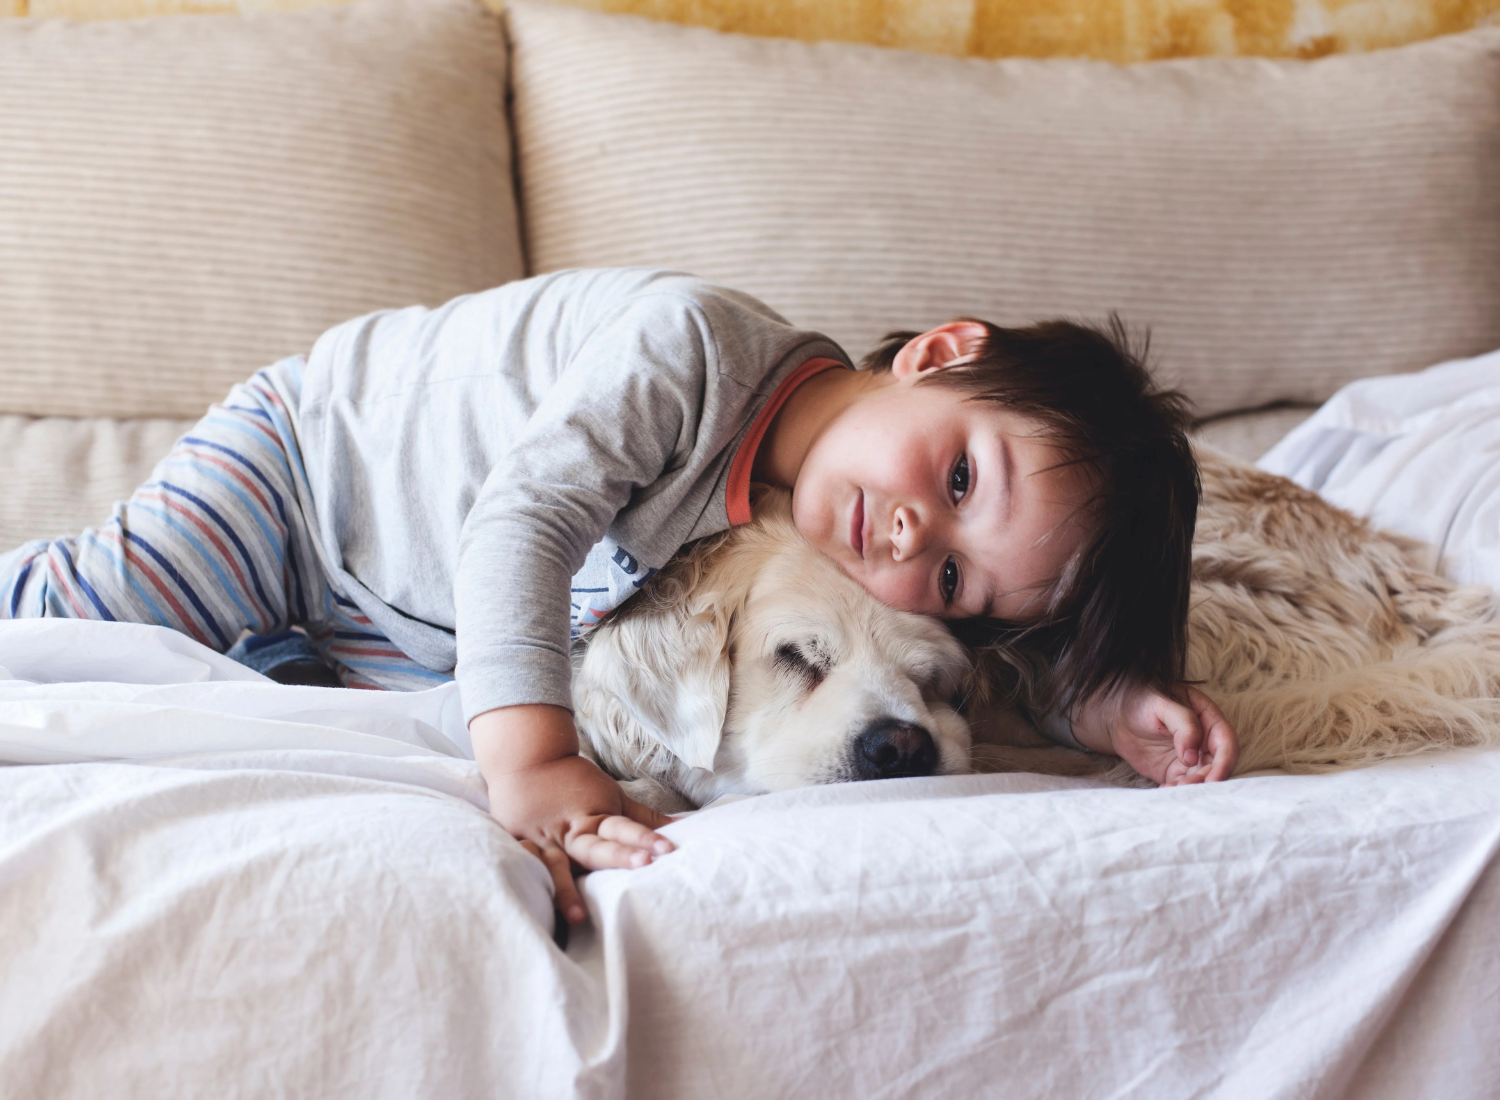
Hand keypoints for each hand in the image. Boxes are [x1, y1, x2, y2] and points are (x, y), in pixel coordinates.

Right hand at [472, 705, 675, 924]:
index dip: (644, 838)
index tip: (667, 849)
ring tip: (578, 917)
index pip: (622, 828)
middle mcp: (569, 832)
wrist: (525, 756)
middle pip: (593, 848)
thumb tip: (681, 826)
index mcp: (593, 817)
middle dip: (616, 857)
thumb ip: (642, 817)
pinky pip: (522, 865)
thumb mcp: (611, 794)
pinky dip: (529, 883)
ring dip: (566, 889)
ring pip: (554, 866)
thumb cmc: (573, 779)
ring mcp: (542, 839)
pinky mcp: (518, 843)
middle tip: (640, 865)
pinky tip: (535, 906)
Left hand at [1071, 683, 1237, 785]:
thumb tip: (1191, 755)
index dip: (1224, 762)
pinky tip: (1164, 791)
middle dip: (1206, 780)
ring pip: (1202, 778)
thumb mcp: (1162, 703)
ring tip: (1172, 789)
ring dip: (1192, 788)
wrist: (1117, 714)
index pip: (1226, 742)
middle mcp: (1205, 741)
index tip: (1212, 779)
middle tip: (1187, 787)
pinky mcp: (1176, 771)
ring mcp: (1191, 758)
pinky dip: (1176, 791)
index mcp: (1209, 719)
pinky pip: (1182, 785)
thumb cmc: (1143, 701)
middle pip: (1217, 765)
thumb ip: (1183, 724)